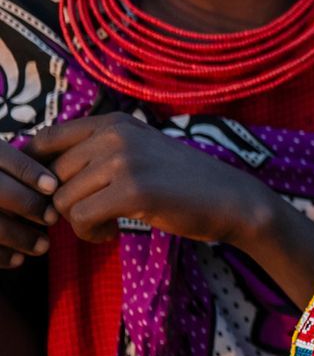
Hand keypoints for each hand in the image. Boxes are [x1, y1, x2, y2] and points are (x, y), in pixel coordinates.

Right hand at [0, 141, 57, 268]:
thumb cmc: (2, 182)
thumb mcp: (3, 166)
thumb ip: (23, 168)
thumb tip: (61, 184)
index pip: (2, 156)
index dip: (28, 172)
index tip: (53, 186)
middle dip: (26, 203)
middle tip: (52, 218)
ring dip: (17, 236)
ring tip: (43, 246)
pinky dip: (0, 255)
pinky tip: (19, 260)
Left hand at [25, 113, 273, 248]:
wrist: (232, 200)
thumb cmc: (182, 183)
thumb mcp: (138, 152)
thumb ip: (96, 153)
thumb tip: (42, 173)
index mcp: (114, 122)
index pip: (45, 140)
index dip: (39, 172)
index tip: (58, 193)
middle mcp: (115, 134)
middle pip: (52, 176)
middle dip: (65, 203)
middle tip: (93, 215)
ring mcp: (125, 160)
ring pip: (63, 200)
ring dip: (79, 222)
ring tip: (106, 225)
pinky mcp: (134, 190)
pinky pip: (82, 218)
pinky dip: (91, 233)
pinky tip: (113, 232)